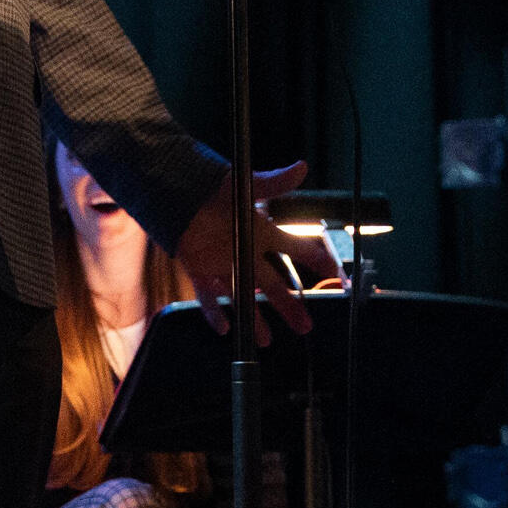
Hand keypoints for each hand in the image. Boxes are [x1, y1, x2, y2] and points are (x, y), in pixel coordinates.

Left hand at [176, 161, 311, 344]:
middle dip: (289, 305)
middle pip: (273, 283)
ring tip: (267, 340)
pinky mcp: (197, 266)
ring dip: (254, 318)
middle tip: (305, 326)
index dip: (314, 259)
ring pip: (242, 295)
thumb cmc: (211, 183)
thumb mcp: (246, 185)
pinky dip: (213, 311)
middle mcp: (244, 249)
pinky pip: (207, 294)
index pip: (294, 247)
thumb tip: (302, 167)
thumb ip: (274, 182)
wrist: (173, 187)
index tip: (334, 273)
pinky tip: (223, 328)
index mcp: (260, 231)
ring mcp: (221, 261)